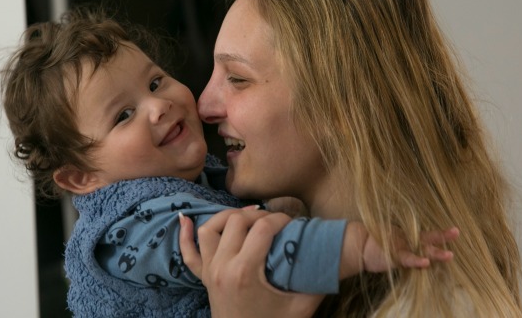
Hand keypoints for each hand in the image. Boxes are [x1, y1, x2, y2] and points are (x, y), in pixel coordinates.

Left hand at [179, 209, 324, 317]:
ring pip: (211, 229)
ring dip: (229, 217)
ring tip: (248, 216)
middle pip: (237, 221)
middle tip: (275, 222)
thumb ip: (318, 280)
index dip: (281, 219)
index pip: (263, 228)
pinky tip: (185, 219)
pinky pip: (188, 253)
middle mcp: (223, 267)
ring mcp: (210, 272)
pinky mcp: (204, 278)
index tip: (293, 222)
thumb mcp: (301, 306)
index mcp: (245, 272)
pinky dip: (185, 235)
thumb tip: (336, 255)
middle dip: (259, 215)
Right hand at [342, 225, 458, 275]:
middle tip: (456, 232)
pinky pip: (407, 259)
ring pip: (422, 249)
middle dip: (443, 236)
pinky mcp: (395, 255)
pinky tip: (426, 263)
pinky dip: (416, 261)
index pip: (429, 235)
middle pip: (429, 238)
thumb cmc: (378, 245)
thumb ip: (407, 245)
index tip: (455, 230)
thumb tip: (422, 247)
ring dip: (436, 253)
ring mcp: (402, 247)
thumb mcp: (395, 245)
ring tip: (450, 255)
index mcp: (410, 237)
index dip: (441, 233)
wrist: (359, 246)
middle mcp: (409, 241)